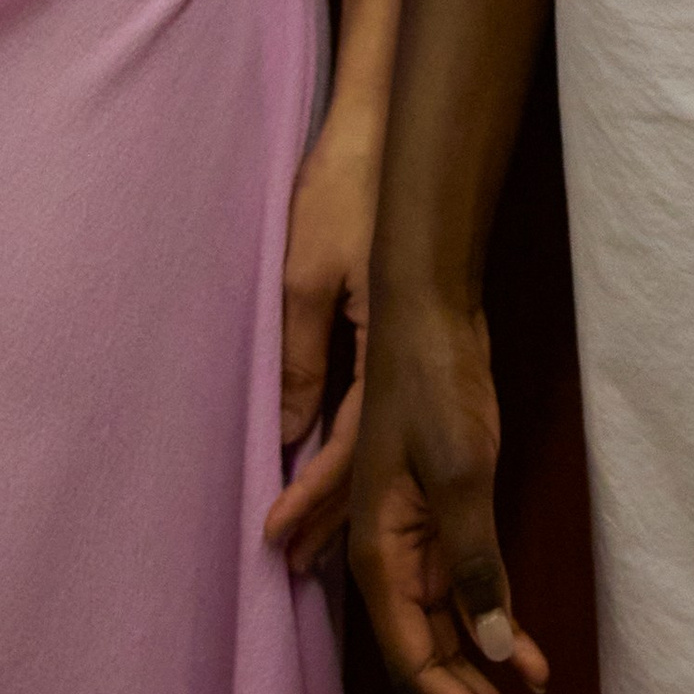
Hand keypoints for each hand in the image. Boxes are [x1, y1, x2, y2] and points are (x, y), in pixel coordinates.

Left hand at [265, 100, 382, 576]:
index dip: (313, 495)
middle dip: (332, 511)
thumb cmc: (343, 193)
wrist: (385, 132)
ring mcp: (413, 345)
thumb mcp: (305, 276)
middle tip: (293, 562)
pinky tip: (333, 463)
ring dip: (345, 486)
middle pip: (370, 452)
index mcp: (386, 344)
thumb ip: (298, 358)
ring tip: (310, 537)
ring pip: (376, 435)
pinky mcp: (408, 331)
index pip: (349, 442)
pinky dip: (353, 444)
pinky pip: (378, 405)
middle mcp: (407, 356)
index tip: (279, 537)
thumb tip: (290, 433)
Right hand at [350, 290, 554, 693]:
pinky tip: (533, 667)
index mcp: (379, 558)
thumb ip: (473, 564)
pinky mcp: (444, 524)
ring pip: (449, 643)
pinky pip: (467, 602)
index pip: (414, 665)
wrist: (429, 313)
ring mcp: (416, 547)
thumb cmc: (433, 384)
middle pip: (430, 669)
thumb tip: (491, 654)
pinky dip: (499, 639)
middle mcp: (391, 564)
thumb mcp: (458, 471)